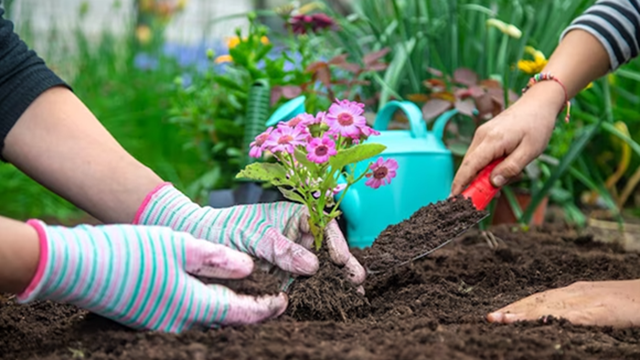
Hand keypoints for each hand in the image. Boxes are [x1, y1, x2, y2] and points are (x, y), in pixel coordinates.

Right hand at [18, 220, 286, 332]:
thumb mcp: (178, 246)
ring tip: (248, 297)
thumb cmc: (128, 252)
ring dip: (229, 311)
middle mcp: (177, 323)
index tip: (284, 301)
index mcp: (190, 305)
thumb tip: (247, 268)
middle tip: (273, 301)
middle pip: (225, 321)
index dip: (265, 308)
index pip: (239, 313)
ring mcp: (160, 324)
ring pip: (206, 321)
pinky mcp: (147, 318)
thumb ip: (216, 259)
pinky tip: (209, 293)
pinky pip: (187, 317)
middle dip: (251, 313)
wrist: (76, 267)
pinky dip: (206, 308)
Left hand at [134, 184, 365, 287]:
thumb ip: (281, 248)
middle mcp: (297, 235)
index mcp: (295, 215)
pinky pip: (301, 283)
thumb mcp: (253, 234)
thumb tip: (312, 265)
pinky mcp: (283, 275)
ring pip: (318, 267)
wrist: (199, 242)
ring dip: (334, 280)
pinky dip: (313, 292)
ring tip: (350, 295)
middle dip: (343, 264)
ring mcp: (291, 255)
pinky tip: (325, 301)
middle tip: (356, 282)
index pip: (323, 226)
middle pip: (327, 248)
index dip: (335, 242)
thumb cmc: (225, 228)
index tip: (340, 260)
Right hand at [451, 82, 563, 194]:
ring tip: (490, 188)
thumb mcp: (530, 151)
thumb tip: (494, 183)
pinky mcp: (484, 134)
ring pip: (473, 161)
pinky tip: (493, 173)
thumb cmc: (537, 125)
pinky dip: (482, 167)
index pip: (470, 165)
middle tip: (474, 201)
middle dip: (468, 183)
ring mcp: (481, 134)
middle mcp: (481, 136)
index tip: (454, 198)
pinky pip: (479, 155)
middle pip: (468, 165)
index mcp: (492, 140)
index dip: (460, 182)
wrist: (538, 103)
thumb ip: (511, 168)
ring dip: (477, 176)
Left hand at [487, 280, 639, 327]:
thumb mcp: (599, 307)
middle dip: (513, 310)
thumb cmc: (630, 304)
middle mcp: (579, 293)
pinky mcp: (606, 310)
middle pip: (539, 301)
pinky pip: (581, 315)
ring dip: (526, 313)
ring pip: (553, 306)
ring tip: (504, 320)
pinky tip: (544, 323)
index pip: (538, 299)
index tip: (495, 315)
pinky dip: (560, 319)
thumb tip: (552, 322)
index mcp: (576, 292)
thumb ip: (577, 314)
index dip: (516, 307)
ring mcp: (592, 300)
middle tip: (490, 319)